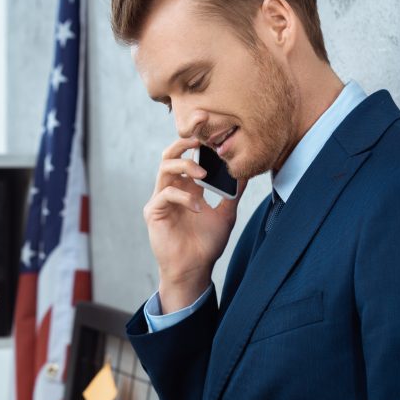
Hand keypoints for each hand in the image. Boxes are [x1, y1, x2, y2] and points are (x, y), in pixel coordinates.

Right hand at [143, 137, 244, 312]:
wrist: (194, 269)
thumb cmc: (207, 244)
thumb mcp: (226, 214)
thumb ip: (233, 193)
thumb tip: (245, 172)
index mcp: (188, 186)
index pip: (188, 156)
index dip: (196, 141)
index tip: (211, 129)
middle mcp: (173, 188)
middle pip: (170, 154)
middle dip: (184, 141)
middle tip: (202, 139)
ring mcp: (161, 198)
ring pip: (165, 168)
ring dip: (185, 166)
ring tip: (203, 176)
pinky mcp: (153, 211)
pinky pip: (166, 194)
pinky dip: (185, 197)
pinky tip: (199, 208)